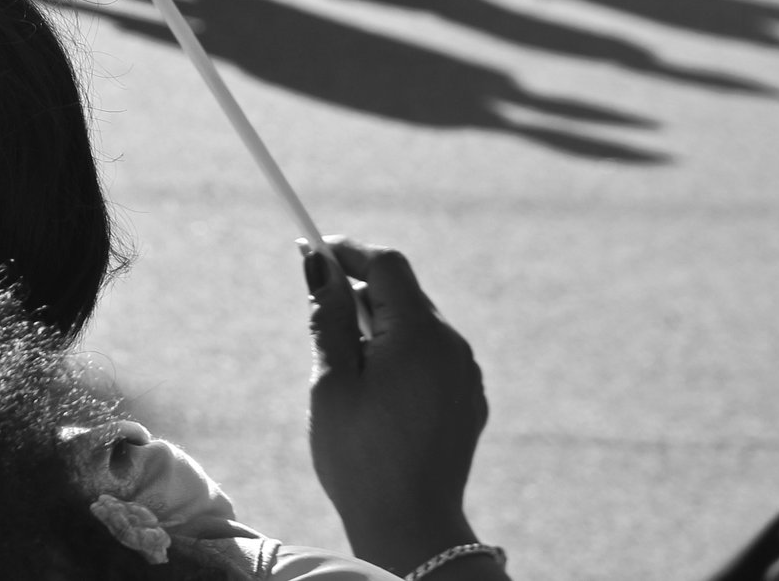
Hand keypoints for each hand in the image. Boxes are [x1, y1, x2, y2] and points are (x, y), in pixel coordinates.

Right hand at [303, 237, 492, 577]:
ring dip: (380, 326)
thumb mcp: (332, 381)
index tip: (311, 249)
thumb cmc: (361, 457)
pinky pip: (433, 357)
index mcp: (421, 336)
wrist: (411, 529)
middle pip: (404, 293)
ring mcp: (466, 375)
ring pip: (418, 325)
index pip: (387, 264)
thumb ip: (330, 316)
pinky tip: (375, 393)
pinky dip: (402, 355)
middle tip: (318, 313)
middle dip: (360, 292)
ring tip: (345, 367)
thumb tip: (320, 264)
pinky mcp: (468, 400)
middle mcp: (453, 347)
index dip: (348, 251)